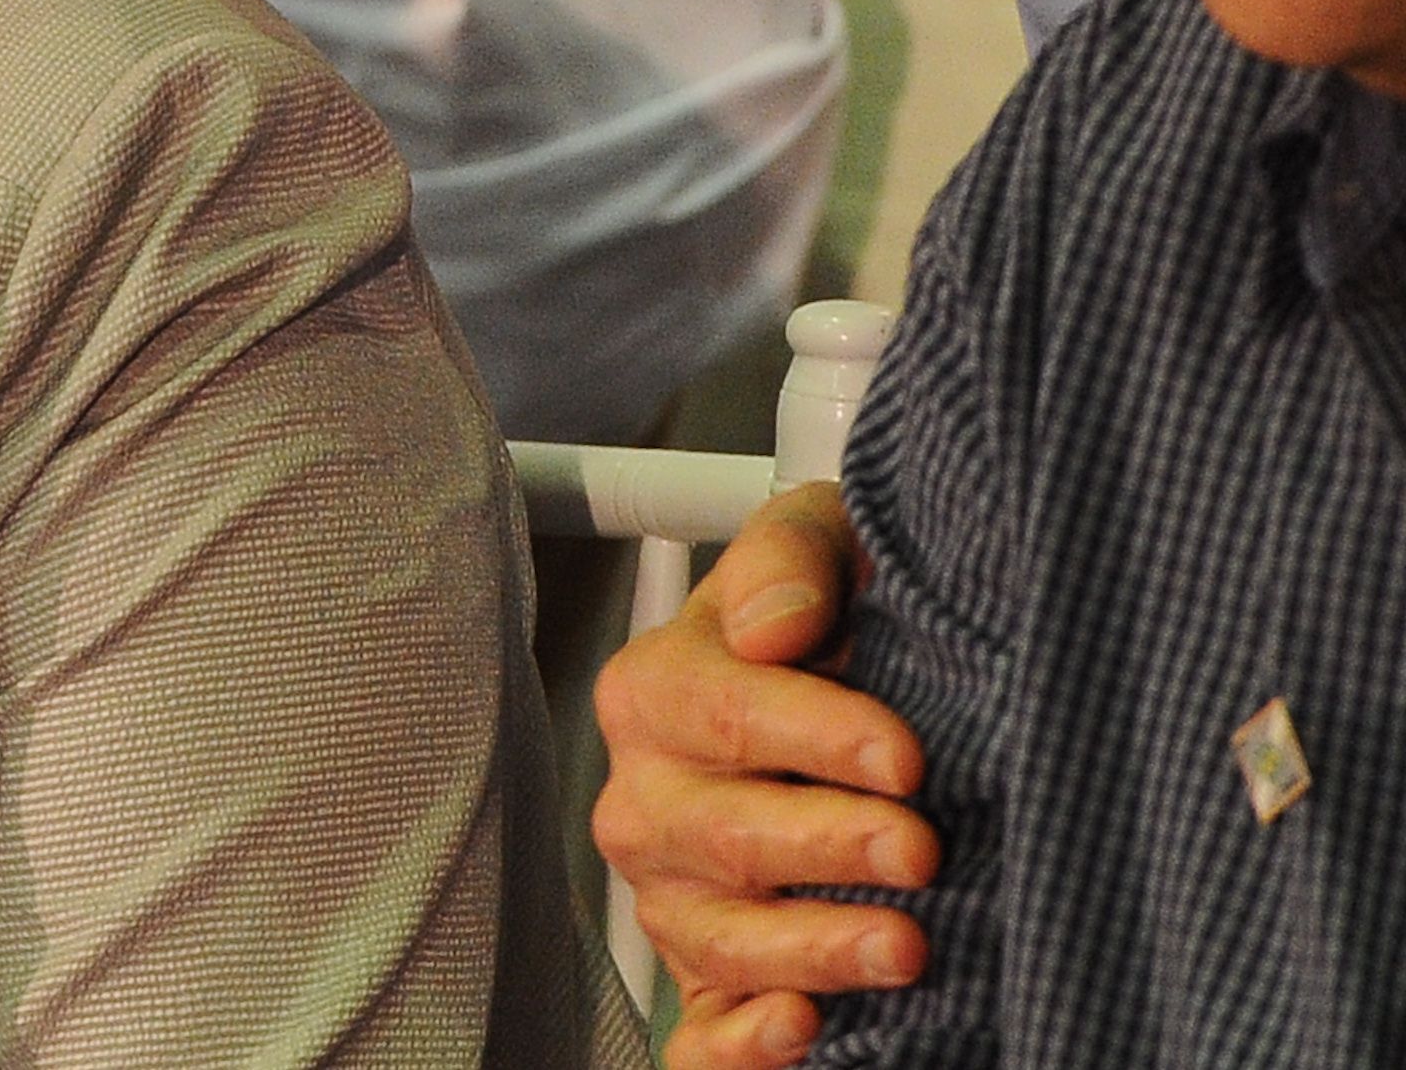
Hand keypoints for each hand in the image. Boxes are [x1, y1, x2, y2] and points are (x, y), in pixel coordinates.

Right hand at [592, 482, 936, 1068]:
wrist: (841, 713)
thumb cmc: (830, 626)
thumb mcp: (822, 546)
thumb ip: (791, 557)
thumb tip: (777, 622)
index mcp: (654, 693)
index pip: (721, 712)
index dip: (814, 735)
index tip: (903, 757)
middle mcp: (647, 802)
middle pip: (720, 833)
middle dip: (825, 846)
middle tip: (920, 851)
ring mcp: (669, 898)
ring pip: (718, 936)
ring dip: (810, 951)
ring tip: (906, 949)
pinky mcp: (703, 981)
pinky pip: (696, 1030)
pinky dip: (737, 1044)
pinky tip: (800, 1033)